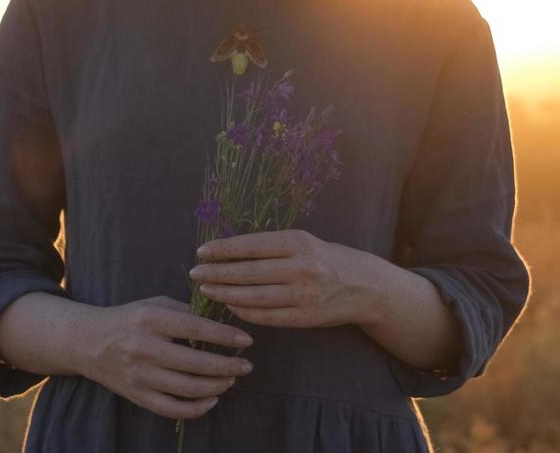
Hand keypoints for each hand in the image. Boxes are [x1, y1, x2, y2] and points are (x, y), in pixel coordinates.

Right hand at [78, 295, 255, 420]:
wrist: (88, 342)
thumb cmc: (129, 319)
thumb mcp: (154, 303)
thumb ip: (186, 311)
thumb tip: (221, 321)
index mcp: (150, 319)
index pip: (196, 329)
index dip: (225, 336)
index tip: (246, 340)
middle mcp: (144, 348)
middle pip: (196, 363)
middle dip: (228, 366)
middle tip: (246, 365)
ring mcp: (140, 375)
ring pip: (188, 389)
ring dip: (217, 386)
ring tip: (230, 379)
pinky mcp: (136, 395)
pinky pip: (172, 409)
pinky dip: (197, 408)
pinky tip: (212, 400)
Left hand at [188, 229, 375, 328]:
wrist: (364, 286)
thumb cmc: (327, 258)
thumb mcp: (304, 242)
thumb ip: (272, 246)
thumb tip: (228, 250)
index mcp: (299, 242)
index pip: (252, 245)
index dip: (224, 249)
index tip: (201, 251)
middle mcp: (301, 267)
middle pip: (249, 272)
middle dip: (217, 272)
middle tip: (195, 273)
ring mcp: (303, 295)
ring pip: (254, 296)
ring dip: (225, 293)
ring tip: (207, 288)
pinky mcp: (305, 317)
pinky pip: (267, 316)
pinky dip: (244, 312)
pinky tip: (230, 305)